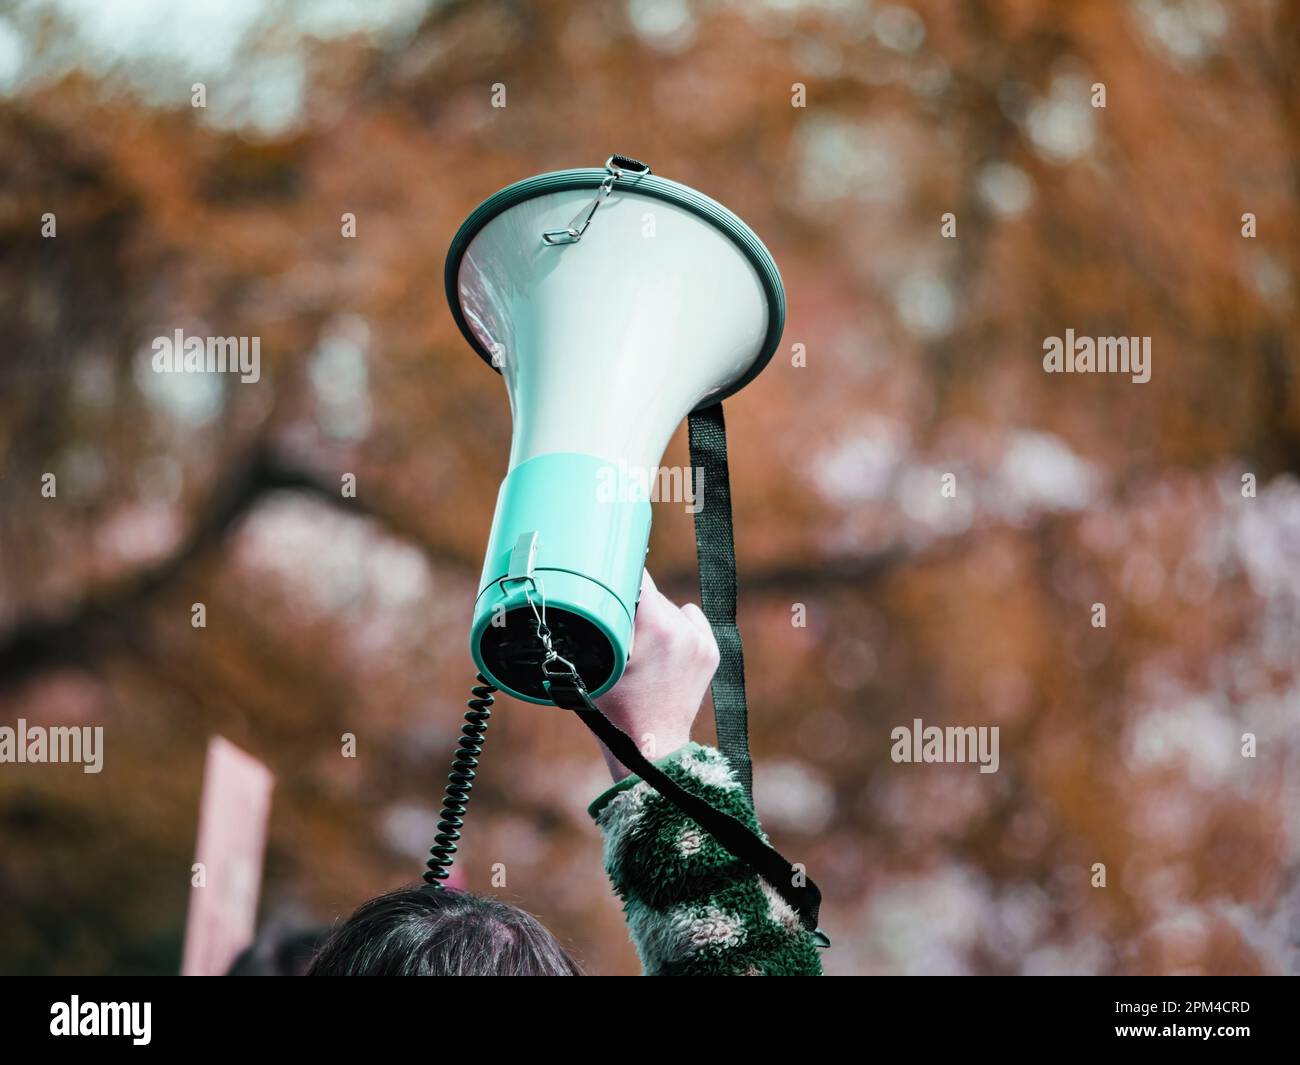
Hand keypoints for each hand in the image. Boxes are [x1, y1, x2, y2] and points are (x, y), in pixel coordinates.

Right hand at [593, 571, 719, 781]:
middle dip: (634, 607)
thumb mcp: (597, 659)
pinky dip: (677, 629)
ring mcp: (701, 640)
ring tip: (641, 651)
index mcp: (656, 624)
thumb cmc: (615, 708)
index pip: (636, 577)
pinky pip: (691, 621)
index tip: (607, 580)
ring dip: (655, 620)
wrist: (651, 746)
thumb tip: (596, 589)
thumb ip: (601, 620)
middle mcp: (684, 627)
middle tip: (619, 632)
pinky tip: (662, 650)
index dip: (618, 578)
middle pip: (652, 596)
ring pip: (670, 610)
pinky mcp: (711, 651)